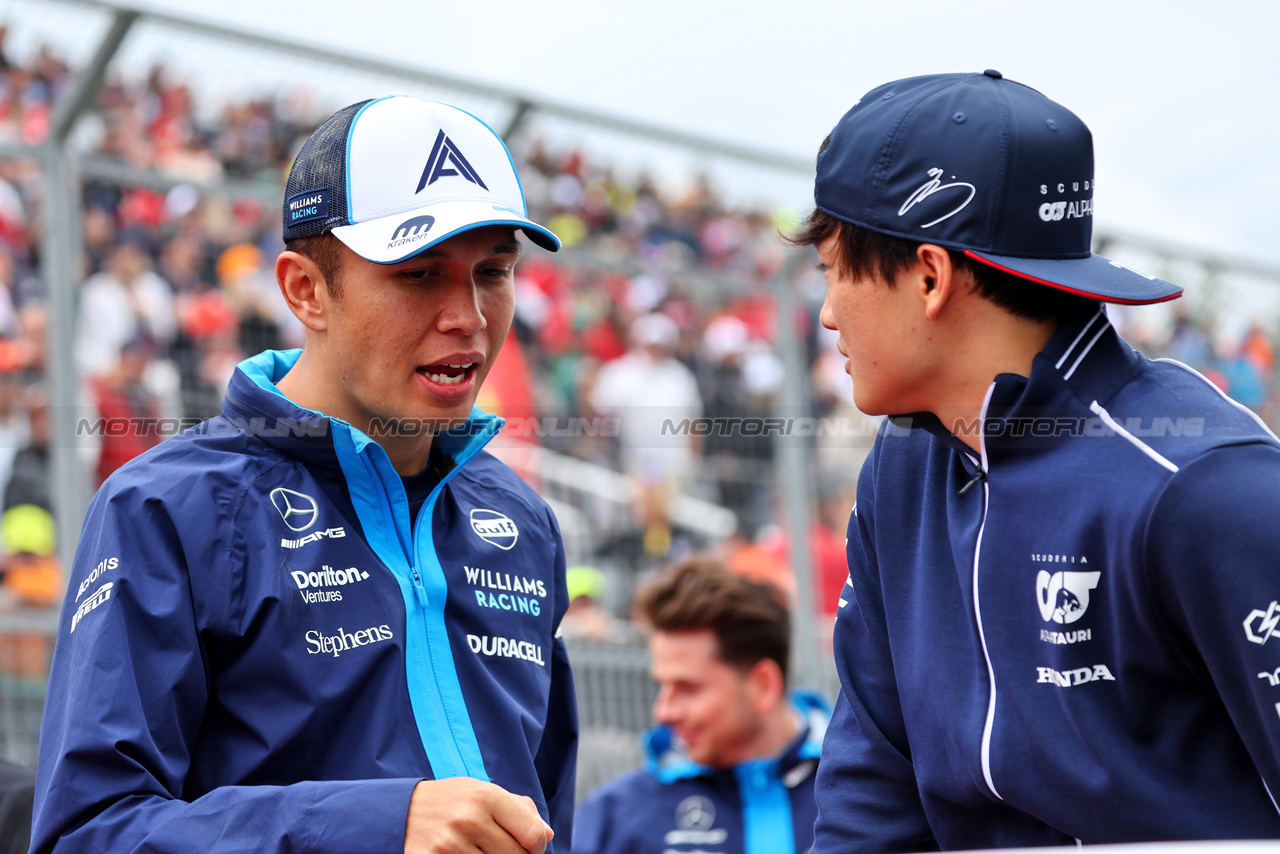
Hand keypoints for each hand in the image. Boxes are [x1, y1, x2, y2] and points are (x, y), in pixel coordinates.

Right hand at [404, 777, 552, 853]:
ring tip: (480, 850)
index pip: (532, 835)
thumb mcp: (483, 792)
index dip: (537, 847)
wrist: (401, 809)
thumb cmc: (451, 801)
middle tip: (501, 850)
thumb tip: (547, 836)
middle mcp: (468, 819)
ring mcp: (449, 844)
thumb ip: (519, 809)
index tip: (529, 847)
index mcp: (486, 797)